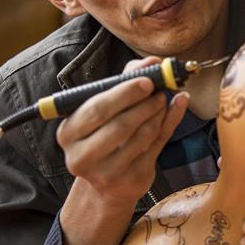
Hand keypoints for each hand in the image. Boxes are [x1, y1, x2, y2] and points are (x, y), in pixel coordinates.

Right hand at [57, 56, 188, 208]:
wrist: (108, 182)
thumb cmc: (105, 135)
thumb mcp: (106, 109)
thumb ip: (125, 81)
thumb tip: (152, 62)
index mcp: (68, 133)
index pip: (97, 110)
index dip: (124, 94)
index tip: (147, 80)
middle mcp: (82, 157)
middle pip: (119, 126)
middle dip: (144, 104)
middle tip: (161, 88)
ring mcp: (106, 173)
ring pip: (141, 137)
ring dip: (159, 113)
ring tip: (165, 98)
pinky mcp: (131, 180)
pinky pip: (156, 146)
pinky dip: (169, 123)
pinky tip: (176, 108)